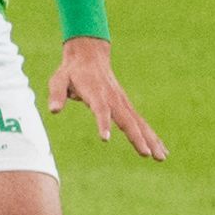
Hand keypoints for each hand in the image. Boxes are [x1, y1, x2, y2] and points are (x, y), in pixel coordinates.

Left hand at [47, 37, 165, 160]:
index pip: (100, 110)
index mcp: (96, 93)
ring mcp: (122, 103)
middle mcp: (113, 99)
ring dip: (151, 140)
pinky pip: (140, 123)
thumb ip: (57, 95)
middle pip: (127, 120)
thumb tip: (53, 110)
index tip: (105, 138)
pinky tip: (161, 149)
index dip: (102, 123)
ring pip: (139, 123)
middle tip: (146, 154)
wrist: (90, 56)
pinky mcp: (126, 106)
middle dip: (137, 138)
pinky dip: (151, 135)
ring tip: (161, 158)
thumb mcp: (58, 80)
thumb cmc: (71, 71)